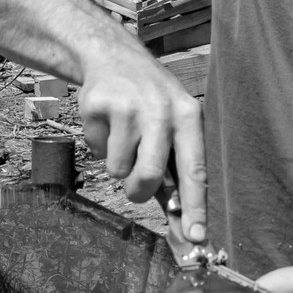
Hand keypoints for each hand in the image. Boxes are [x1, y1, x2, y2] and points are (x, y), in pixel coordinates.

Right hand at [76, 45, 206, 243]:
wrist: (112, 55)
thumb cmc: (150, 100)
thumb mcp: (174, 122)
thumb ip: (177, 167)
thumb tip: (182, 220)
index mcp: (189, 117)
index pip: (195, 170)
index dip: (195, 207)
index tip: (195, 237)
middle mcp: (162, 111)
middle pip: (150, 176)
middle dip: (138, 191)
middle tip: (135, 185)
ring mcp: (128, 107)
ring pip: (118, 169)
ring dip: (117, 164)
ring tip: (123, 135)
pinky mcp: (98, 106)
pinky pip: (96, 150)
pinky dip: (99, 146)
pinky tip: (107, 123)